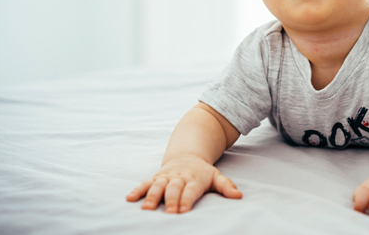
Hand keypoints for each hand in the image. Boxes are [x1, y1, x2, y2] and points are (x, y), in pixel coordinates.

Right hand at [126, 154, 241, 212]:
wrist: (187, 155)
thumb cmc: (203, 172)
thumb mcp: (216, 176)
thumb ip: (226, 186)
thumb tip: (239, 196)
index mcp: (194, 178)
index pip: (190, 190)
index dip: (186, 199)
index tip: (183, 210)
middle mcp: (179, 177)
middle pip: (174, 188)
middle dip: (170, 200)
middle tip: (168, 213)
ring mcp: (166, 177)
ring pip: (157, 185)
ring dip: (151, 196)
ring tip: (146, 208)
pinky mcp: (156, 177)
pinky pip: (145, 183)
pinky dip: (137, 190)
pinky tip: (129, 199)